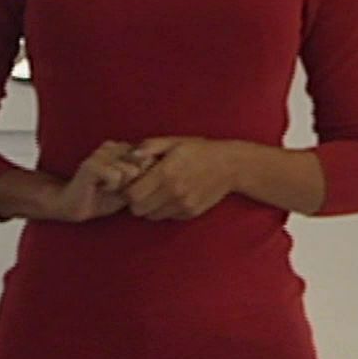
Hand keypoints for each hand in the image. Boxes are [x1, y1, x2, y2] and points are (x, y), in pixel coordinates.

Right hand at [51, 140, 148, 221]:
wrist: (74, 206)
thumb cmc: (104, 198)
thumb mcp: (130, 187)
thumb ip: (143, 175)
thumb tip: (152, 161)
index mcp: (121, 149)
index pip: (148, 158)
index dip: (140, 178)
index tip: (125, 186)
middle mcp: (111, 146)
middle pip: (141, 164)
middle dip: (132, 182)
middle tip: (115, 187)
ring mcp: (101, 153)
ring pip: (130, 170)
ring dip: (121, 186)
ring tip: (106, 187)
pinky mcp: (91, 164)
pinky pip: (115, 176)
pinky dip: (111, 187)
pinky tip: (100, 188)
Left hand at [120, 136, 240, 220]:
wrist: (230, 165)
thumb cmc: (200, 150)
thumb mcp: (174, 141)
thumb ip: (150, 147)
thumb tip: (130, 156)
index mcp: (165, 173)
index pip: (132, 195)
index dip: (127, 191)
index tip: (131, 184)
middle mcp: (173, 192)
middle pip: (138, 210)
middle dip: (136, 202)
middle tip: (142, 190)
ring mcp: (182, 205)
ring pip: (151, 216)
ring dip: (150, 207)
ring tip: (158, 193)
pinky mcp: (190, 213)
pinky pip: (168, 217)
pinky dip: (165, 210)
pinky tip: (173, 196)